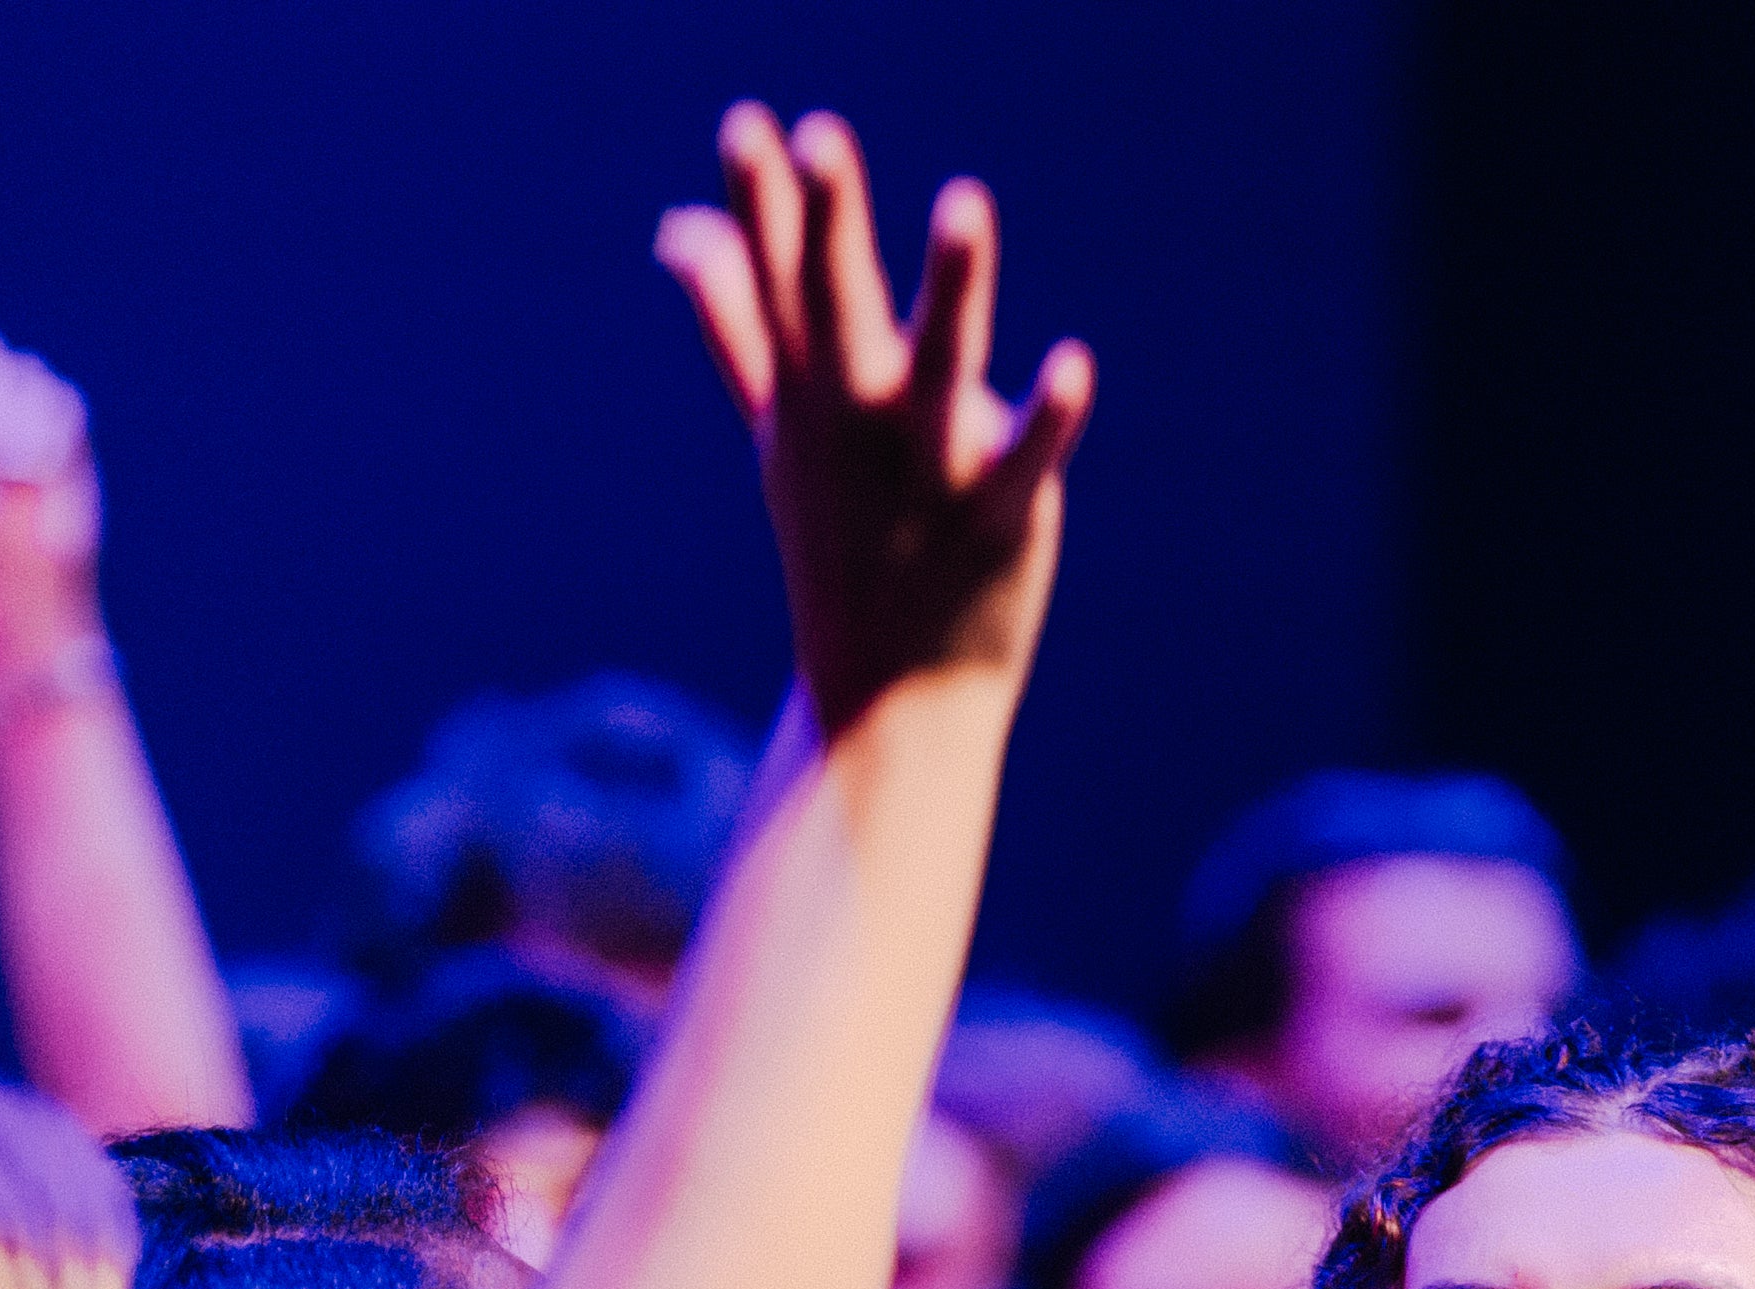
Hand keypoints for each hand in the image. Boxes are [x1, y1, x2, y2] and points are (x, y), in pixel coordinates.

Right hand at [654, 105, 1092, 731]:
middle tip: (819, 139)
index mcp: (808, 393)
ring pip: (943, 365)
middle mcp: (860, 421)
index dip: (763, 204)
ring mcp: (927, 470)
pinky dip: (1047, 419)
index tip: (746, 124)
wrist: (891, 698)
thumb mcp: (782, 429)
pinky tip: (1075, 363)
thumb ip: (737, 325)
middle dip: (828, 224)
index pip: (778, 282)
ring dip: (954, 284)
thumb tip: (680, 230)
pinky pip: (1024, 463)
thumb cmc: (841, 541)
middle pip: (838, 308)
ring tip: (964, 202)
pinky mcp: (997, 520)